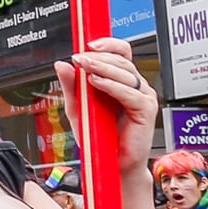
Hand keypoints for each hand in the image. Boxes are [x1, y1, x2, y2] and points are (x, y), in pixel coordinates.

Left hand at [52, 39, 159, 169]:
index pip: (120, 53)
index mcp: (122, 82)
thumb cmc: (100, 139)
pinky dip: (111, 85)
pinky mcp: (145, 110)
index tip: (87, 43)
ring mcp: (143, 97)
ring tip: (84, 67)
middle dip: (99, 56)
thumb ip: (71, 87)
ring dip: (102, 67)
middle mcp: (135, 86)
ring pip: (125, 73)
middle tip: (79, 58)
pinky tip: (96, 82)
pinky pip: (129, 92)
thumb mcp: (78, 109)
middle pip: (121, 60)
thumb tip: (61, 65)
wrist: (112, 165)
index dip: (107, 45)